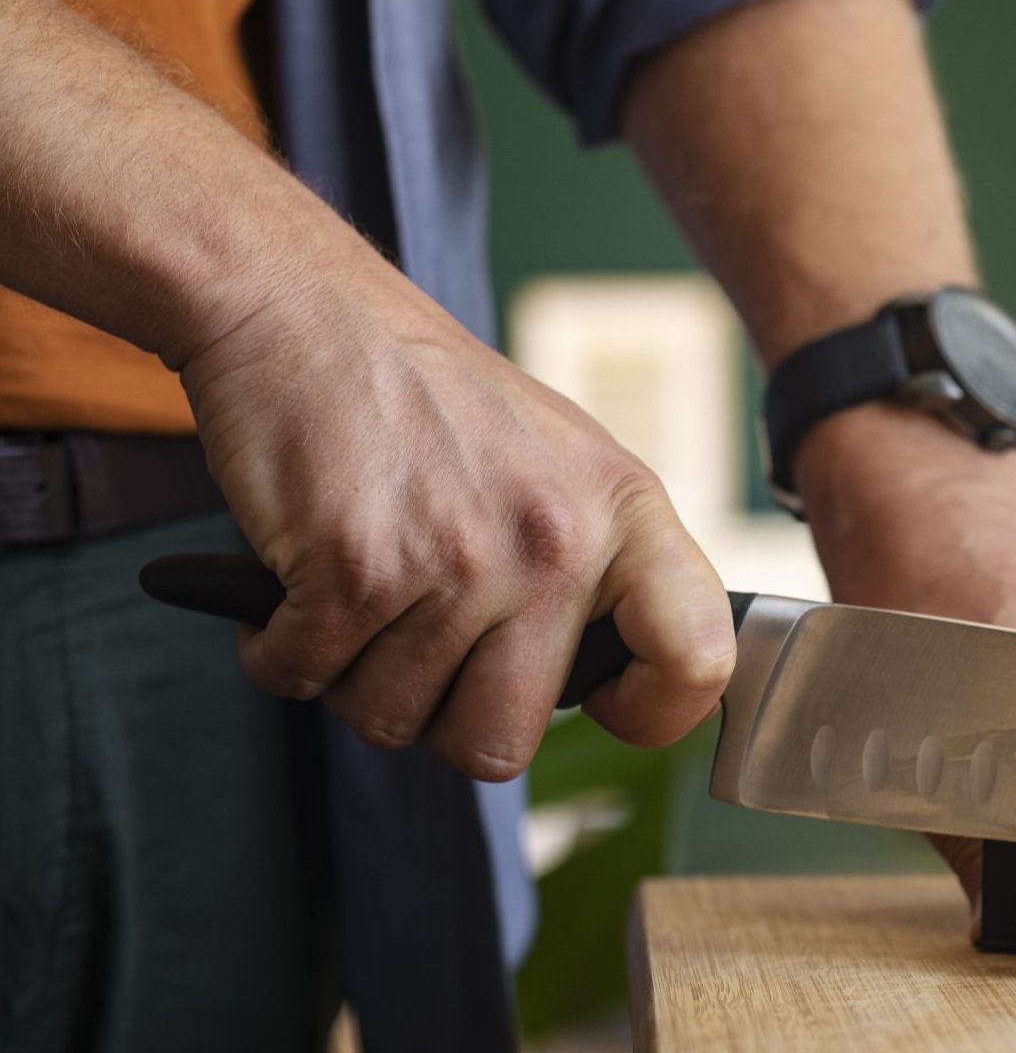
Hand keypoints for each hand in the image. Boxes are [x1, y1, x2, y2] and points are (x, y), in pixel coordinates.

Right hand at [179, 240, 736, 778]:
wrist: (306, 309)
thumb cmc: (428, 397)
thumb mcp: (562, 462)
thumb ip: (596, 566)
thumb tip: (610, 683)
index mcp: (624, 512)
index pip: (698, 658)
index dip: (651, 712)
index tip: (601, 702)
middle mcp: (556, 541)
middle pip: (501, 742)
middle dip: (441, 717)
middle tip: (417, 647)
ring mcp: (458, 559)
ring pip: (392, 718)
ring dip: (353, 674)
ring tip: (359, 590)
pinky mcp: (355, 568)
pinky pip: (304, 678)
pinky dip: (281, 650)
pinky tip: (296, 588)